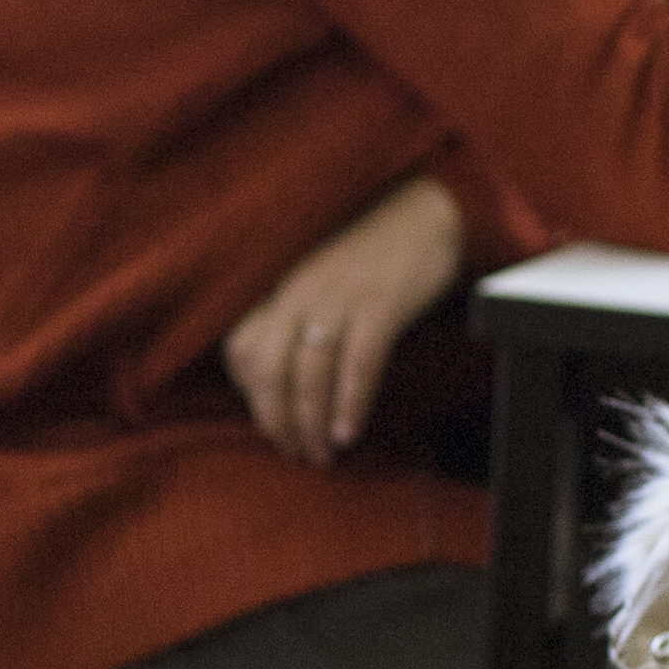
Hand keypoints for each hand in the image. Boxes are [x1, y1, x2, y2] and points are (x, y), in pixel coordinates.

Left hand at [224, 175, 469, 468]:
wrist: (427, 213)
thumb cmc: (374, 255)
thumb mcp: (320, 280)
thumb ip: (297, 318)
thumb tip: (287, 380)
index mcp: (281, 287)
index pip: (241, 349)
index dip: (251, 395)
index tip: (271, 424)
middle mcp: (300, 291)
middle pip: (269, 368)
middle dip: (277, 421)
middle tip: (296, 453)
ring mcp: (339, 296)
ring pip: (310, 371)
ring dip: (312, 422)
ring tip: (322, 454)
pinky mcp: (380, 303)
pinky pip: (358, 361)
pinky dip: (350, 402)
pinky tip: (348, 432)